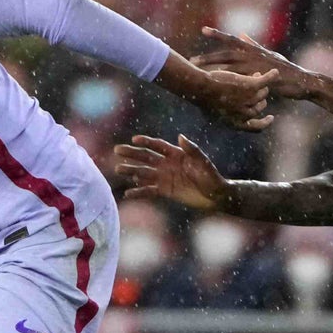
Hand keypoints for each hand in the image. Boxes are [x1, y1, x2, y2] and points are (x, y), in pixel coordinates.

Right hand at [114, 135, 228, 210]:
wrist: (216, 196)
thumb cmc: (212, 176)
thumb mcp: (203, 162)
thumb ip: (192, 149)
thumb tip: (180, 136)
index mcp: (175, 154)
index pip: (157, 145)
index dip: (146, 142)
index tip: (134, 140)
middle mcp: (166, 164)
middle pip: (145, 157)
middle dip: (131, 153)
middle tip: (117, 150)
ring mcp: (164, 177)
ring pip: (143, 173)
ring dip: (131, 170)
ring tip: (118, 169)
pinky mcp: (164, 191)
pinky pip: (148, 191)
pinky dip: (138, 192)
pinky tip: (127, 193)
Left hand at [191, 27, 308, 98]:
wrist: (298, 80)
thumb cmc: (282, 66)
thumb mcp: (267, 53)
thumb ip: (252, 44)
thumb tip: (241, 34)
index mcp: (252, 49)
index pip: (231, 39)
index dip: (217, 34)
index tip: (203, 29)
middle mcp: (252, 56)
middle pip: (226, 54)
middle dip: (208, 57)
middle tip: (191, 60)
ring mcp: (255, 68)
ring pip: (230, 69)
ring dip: (214, 71)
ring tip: (199, 75)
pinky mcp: (258, 80)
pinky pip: (240, 82)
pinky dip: (228, 83)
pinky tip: (216, 87)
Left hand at [197, 67, 277, 131]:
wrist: (200, 88)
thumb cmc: (201, 99)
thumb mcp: (211, 112)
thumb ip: (223, 114)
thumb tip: (227, 113)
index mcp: (235, 123)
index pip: (255, 127)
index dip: (264, 122)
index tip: (270, 117)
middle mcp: (245, 113)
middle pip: (259, 108)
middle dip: (260, 99)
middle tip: (259, 90)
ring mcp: (249, 99)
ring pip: (262, 93)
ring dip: (261, 86)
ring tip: (256, 76)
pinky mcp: (251, 86)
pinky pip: (265, 81)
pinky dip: (271, 77)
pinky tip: (274, 72)